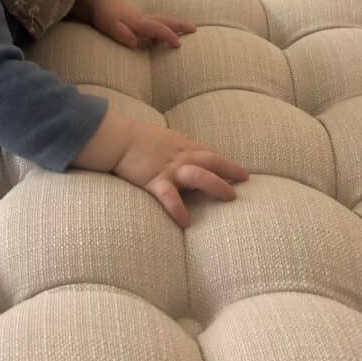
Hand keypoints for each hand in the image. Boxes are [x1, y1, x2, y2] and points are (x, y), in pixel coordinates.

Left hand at [85, 0, 195, 48]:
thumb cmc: (105, 15)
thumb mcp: (109, 26)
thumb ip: (121, 33)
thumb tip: (134, 41)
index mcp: (138, 23)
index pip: (157, 29)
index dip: (168, 36)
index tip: (178, 44)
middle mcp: (143, 20)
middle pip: (165, 21)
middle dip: (180, 25)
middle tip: (195, 29)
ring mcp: (141, 19)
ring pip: (161, 21)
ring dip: (174, 25)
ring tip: (187, 30)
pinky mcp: (138, 21)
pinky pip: (155, 24)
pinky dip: (163, 27)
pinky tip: (162, 37)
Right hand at [112, 120, 248, 227]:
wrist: (117, 139)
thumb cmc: (135, 139)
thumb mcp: (161, 139)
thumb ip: (175, 150)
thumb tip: (185, 159)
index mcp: (181, 146)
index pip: (210, 154)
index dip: (228, 163)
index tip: (242, 172)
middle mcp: (180, 156)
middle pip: (212, 162)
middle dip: (230, 170)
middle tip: (244, 179)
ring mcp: (169, 169)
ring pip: (199, 175)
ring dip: (217, 185)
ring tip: (230, 197)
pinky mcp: (154, 181)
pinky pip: (169, 196)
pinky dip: (178, 208)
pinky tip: (186, 221)